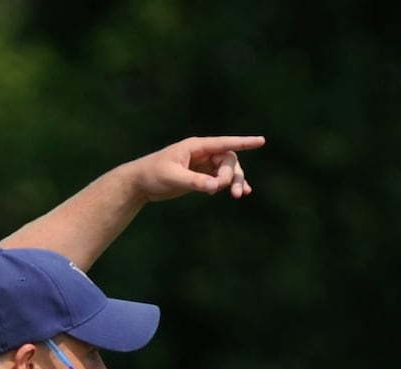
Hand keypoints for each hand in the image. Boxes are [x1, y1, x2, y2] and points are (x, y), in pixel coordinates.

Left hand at [130, 135, 265, 202]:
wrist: (139, 183)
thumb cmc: (152, 175)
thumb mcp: (173, 178)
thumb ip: (195, 182)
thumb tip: (216, 187)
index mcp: (196, 146)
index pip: (224, 143)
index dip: (243, 143)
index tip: (261, 141)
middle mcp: (202, 153)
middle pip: (228, 160)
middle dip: (232, 175)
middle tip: (226, 190)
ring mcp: (202, 165)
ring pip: (226, 171)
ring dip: (234, 182)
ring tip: (240, 195)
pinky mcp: (199, 177)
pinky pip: (219, 180)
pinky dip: (229, 186)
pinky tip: (241, 193)